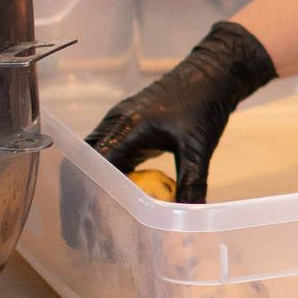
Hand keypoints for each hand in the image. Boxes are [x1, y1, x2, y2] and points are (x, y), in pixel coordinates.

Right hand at [85, 20, 276, 203]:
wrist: (213, 72)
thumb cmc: (204, 104)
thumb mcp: (199, 147)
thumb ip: (192, 182)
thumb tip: (191, 214)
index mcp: (127, 127)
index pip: (93, 165)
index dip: (88, 192)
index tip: (86, 218)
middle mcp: (117, 122)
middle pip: (86, 162)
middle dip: (84, 190)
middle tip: (85, 224)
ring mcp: (122, 121)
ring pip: (97, 156)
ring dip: (96, 181)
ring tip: (98, 215)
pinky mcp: (131, 124)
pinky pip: (112, 151)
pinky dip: (112, 172)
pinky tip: (120, 192)